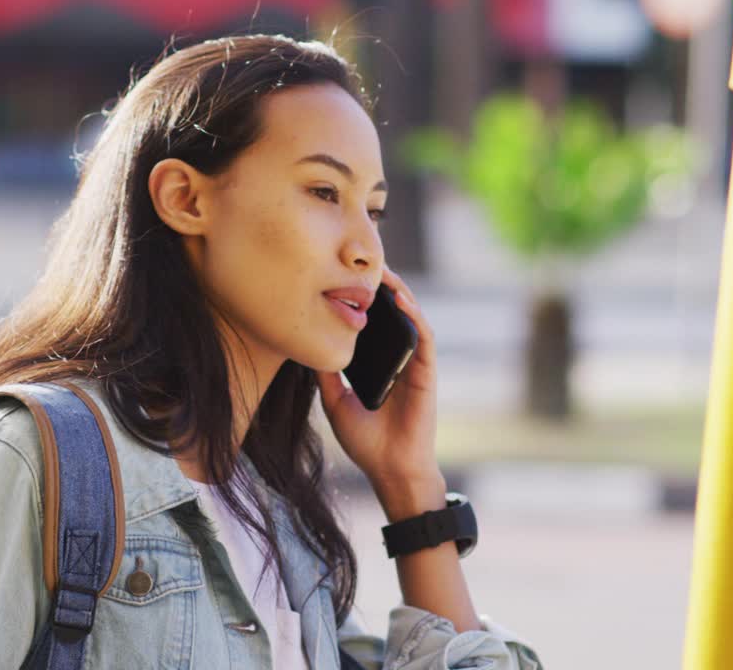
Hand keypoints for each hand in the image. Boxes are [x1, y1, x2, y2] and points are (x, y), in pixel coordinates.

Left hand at [315, 267, 442, 494]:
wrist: (391, 469)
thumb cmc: (367, 441)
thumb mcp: (336, 401)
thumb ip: (326, 373)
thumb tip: (305, 345)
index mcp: (379, 365)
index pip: (373, 324)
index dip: (363, 300)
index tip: (344, 276)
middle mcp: (398, 360)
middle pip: (392, 315)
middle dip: (380, 287)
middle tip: (363, 262)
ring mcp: (414, 364)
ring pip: (410, 318)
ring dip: (399, 292)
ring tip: (382, 270)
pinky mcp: (426, 373)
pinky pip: (423, 337)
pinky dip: (414, 316)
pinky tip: (400, 300)